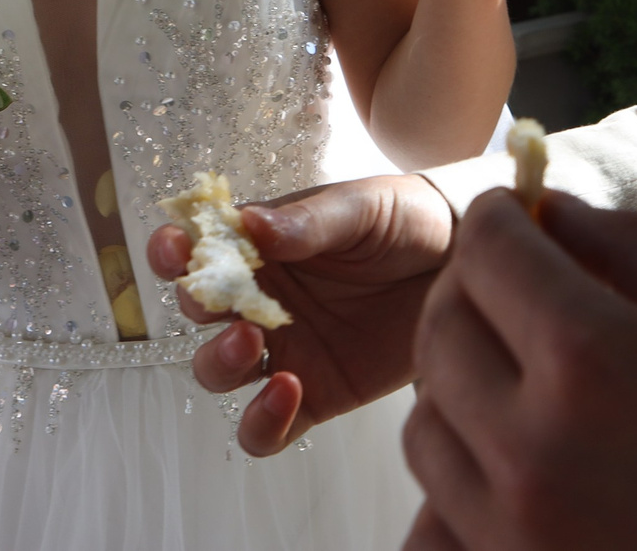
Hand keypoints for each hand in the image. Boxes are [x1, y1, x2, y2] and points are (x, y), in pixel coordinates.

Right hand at [145, 173, 455, 455]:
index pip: (197, 248)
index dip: (173, 251)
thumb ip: (310, 221)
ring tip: (258, 344)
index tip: (176, 251)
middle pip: (199, 314)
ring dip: (220, 364)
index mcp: (261, 246)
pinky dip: (261, 422)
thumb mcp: (363, 207)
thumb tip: (248, 223)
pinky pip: (265, 429)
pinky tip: (289, 393)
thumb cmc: (408, 222)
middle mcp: (262, 299)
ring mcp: (284, 350)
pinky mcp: (314, 396)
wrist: (463, 265)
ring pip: (219, 373)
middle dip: (201, 309)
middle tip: (234, 305)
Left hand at [402, 191, 636, 550]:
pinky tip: (522, 470)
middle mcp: (536, 453)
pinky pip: (443, 528)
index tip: (516, 214)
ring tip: (527, 379)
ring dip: (461, 389)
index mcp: (596, 362)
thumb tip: (552, 209)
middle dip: (471, 293)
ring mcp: (520, 537)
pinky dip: (463, 489)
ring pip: (427, 433)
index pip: (487, 252)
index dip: (499, 217)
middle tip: (517, 285)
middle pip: (440, 336)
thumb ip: (635, 252)